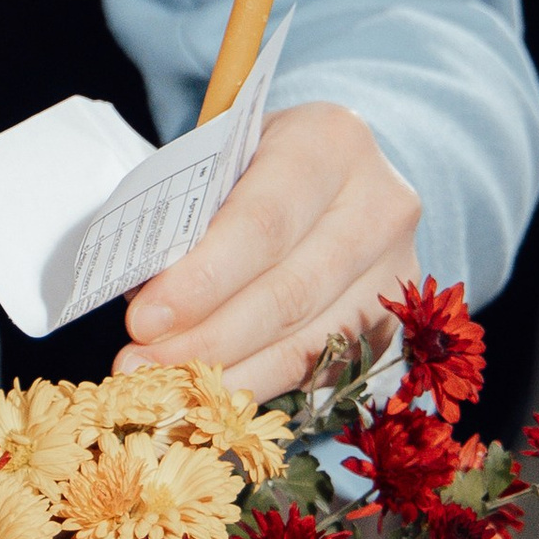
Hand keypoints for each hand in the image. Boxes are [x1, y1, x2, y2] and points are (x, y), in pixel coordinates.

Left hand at [123, 100, 419, 398]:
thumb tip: (145, 301)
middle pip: (288, 291)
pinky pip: (322, 366)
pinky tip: (212, 397)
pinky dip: (261, 384)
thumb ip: (185, 221)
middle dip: (207, 338)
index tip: (143, 320)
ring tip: (168, 388)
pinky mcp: (392, 318)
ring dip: (229, 373)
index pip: (263, 223)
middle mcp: (380, 202)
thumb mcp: (217, 165)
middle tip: (141, 364)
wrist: (325, 174)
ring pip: (307, 339)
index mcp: (329, 142)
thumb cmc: (252, 165)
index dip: (202, 280)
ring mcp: (397, 266)